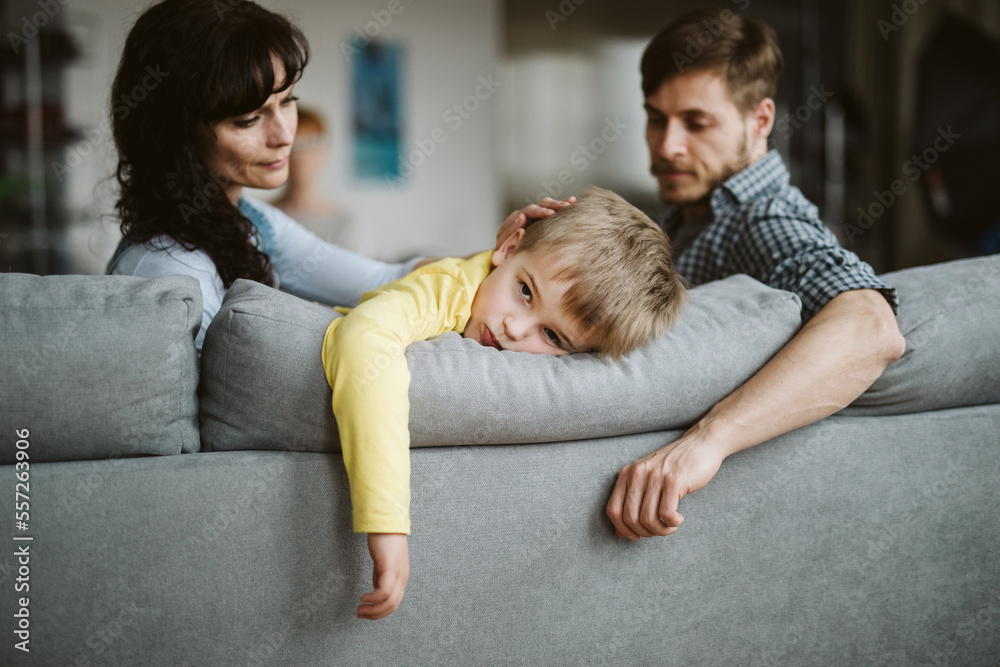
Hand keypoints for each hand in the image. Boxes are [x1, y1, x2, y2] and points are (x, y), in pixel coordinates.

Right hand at [359, 533, 408, 619]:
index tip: (366, 613)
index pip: (394, 602)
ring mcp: (398, 572)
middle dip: (375, 614)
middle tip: (360, 614)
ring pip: (389, 601)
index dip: (380, 612)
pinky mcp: (390, 567)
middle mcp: (402, 576)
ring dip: (373, 610)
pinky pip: (384, 591)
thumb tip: (376, 588)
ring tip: (360, 609)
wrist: (386, 520)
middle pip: (392, 605)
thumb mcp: (382, 561)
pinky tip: (363, 597)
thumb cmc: (384, 538)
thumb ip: (381, 574)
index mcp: (401, 576)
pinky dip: (374, 598)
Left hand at [495, 196, 576, 249]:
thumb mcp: (502, 257)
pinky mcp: (544, 217)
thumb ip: (500, 256)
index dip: (519, 219)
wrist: (515, 253)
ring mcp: (534, 216)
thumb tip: (497, 258)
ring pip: (543, 205)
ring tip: (566, 206)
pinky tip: (572, 201)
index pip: (514, 219)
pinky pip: (554, 208)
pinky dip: (563, 204)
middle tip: (550, 213)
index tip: (523, 220)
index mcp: (510, 226)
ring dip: (554, 205)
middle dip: (540, 210)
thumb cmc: (509, 257)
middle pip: (531, 209)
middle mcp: (522, 217)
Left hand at [606, 428, 727, 539]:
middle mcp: (637, 473)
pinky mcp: (674, 480)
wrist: (701, 444)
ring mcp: (655, 476)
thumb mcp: (648, 479)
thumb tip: (620, 533)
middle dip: (644, 532)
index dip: (623, 529)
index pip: (613, 510)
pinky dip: (672, 523)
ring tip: (670, 527)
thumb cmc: (674, 467)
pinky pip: (666, 514)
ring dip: (660, 530)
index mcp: (627, 473)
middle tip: (658, 530)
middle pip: (629, 518)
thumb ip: (632, 501)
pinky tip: (678, 519)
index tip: (636, 535)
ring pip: (647, 519)